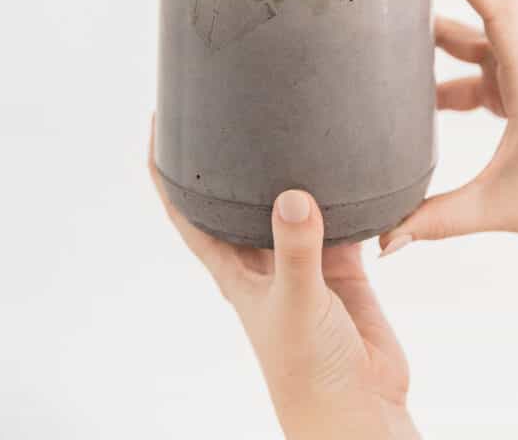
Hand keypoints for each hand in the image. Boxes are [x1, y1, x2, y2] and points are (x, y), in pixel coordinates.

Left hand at [149, 121, 418, 439]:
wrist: (359, 408)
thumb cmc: (308, 372)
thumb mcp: (295, 305)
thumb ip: (295, 250)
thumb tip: (294, 197)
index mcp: (234, 272)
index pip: (188, 215)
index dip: (166, 175)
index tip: (158, 127)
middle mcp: (264, 261)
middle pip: (239, 201)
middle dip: (233, 162)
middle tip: (233, 109)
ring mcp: (304, 262)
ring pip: (292, 205)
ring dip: (293, 173)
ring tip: (297, 125)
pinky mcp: (343, 267)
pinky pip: (343, 220)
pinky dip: (348, 197)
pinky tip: (354, 168)